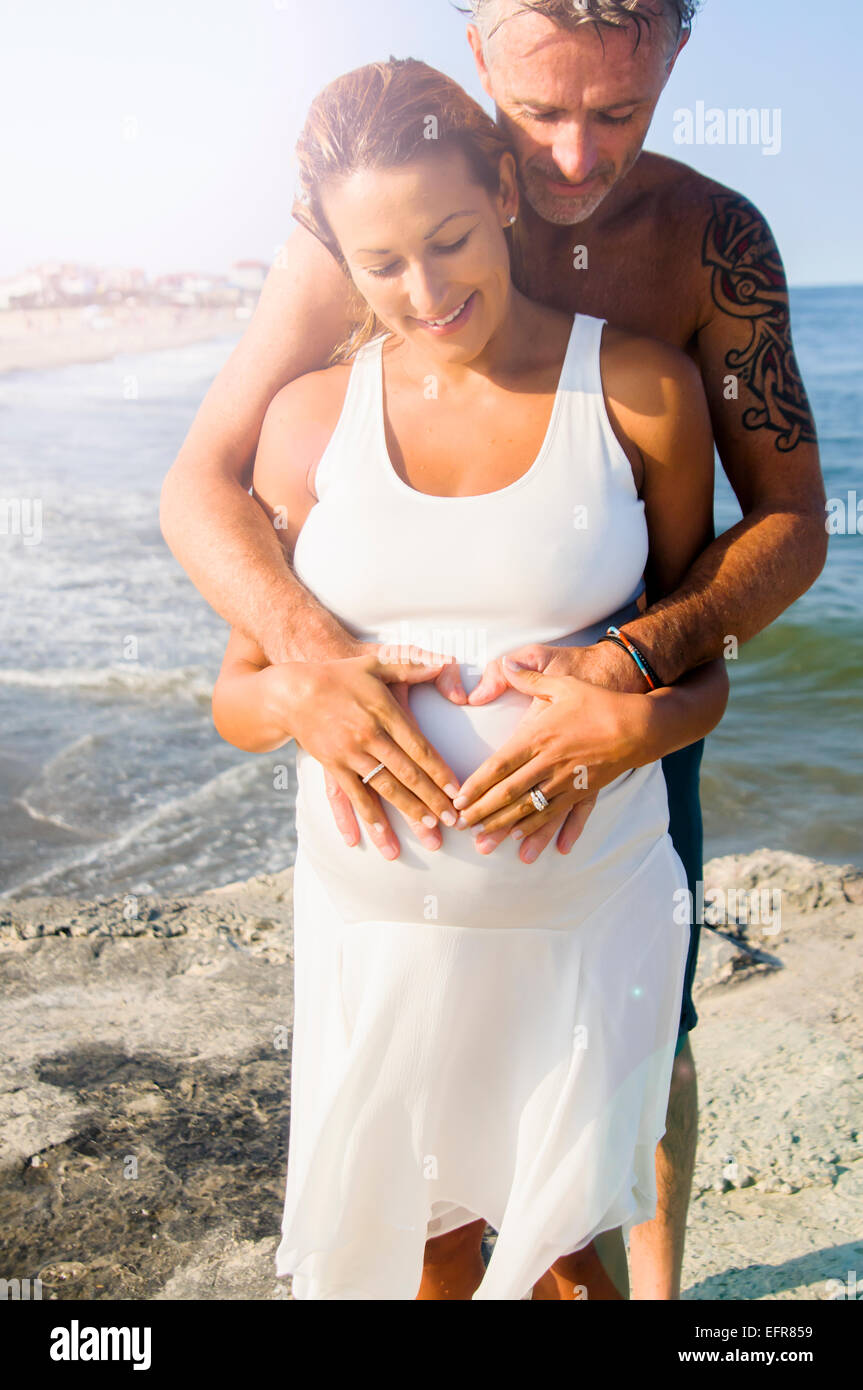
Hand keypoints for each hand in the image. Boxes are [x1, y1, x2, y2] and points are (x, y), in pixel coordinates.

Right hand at [266, 646, 462, 858]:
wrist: (292, 690)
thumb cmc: (340, 674)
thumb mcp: (377, 663)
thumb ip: (413, 665)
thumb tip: (448, 663)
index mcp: (384, 710)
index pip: (419, 747)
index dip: (440, 771)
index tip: (457, 791)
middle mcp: (369, 734)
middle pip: (407, 773)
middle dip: (433, 799)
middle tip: (454, 820)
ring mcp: (349, 753)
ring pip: (385, 788)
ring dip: (409, 812)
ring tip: (430, 831)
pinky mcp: (332, 766)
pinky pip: (353, 797)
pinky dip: (368, 819)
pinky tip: (383, 837)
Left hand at [454, 647, 651, 863]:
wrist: (639, 725)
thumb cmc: (599, 701)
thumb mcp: (562, 682)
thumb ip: (529, 677)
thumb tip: (503, 664)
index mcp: (538, 736)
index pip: (499, 765)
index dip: (477, 785)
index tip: (458, 800)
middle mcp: (549, 762)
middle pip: (508, 793)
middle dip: (482, 812)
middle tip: (460, 826)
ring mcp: (566, 780)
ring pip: (529, 809)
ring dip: (504, 826)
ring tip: (484, 841)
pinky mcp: (582, 791)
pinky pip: (556, 815)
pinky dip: (539, 830)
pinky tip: (523, 842)